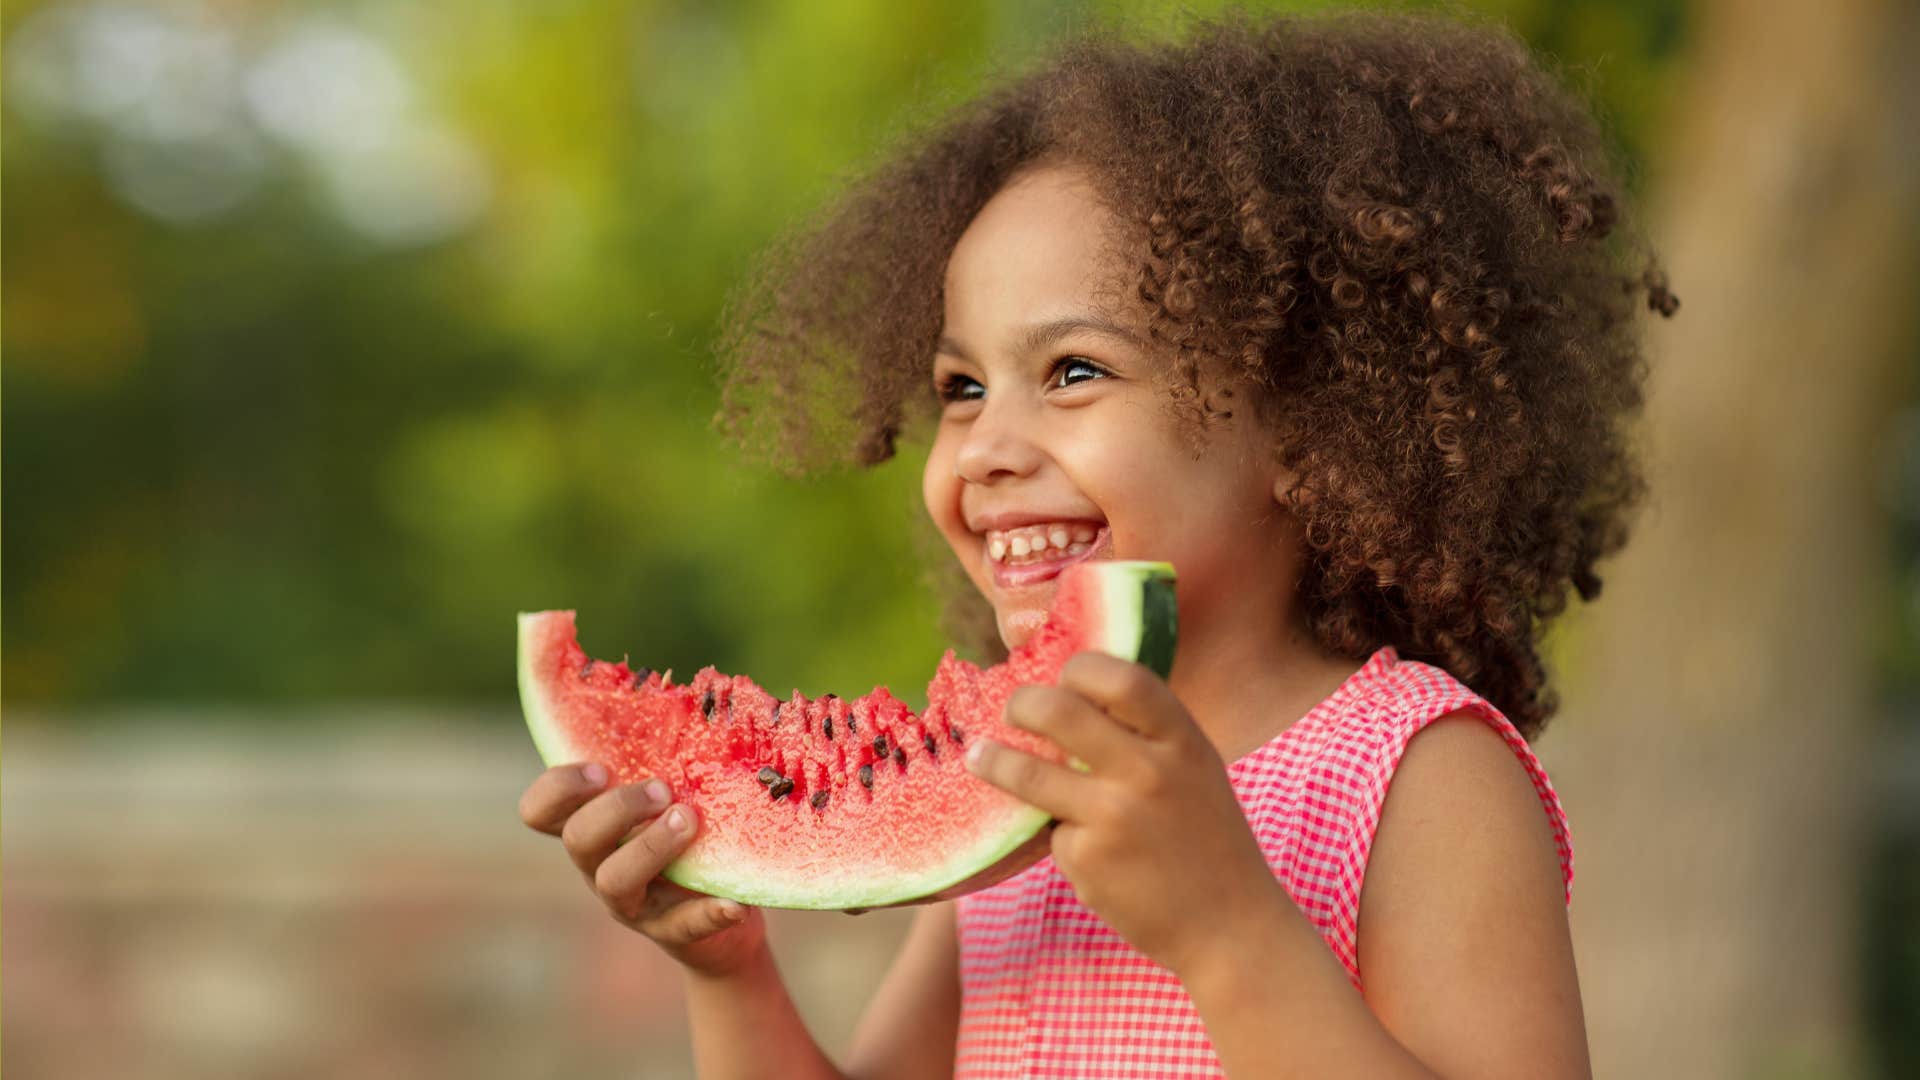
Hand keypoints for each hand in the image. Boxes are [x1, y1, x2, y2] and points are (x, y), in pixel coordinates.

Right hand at [518, 763, 766, 977]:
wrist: (724, 922)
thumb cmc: (692, 840)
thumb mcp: (672, 802)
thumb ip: (666, 762)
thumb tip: (694, 695)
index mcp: (593, 828)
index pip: (541, 811)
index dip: (558, 789)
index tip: (600, 768)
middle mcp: (600, 865)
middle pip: (577, 839)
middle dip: (614, 809)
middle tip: (661, 790)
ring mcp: (633, 904)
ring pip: (614, 882)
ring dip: (649, 848)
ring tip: (689, 821)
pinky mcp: (674, 933)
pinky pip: (684, 926)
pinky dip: (707, 912)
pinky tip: (734, 902)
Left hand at [965, 652, 1279, 975]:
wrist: (1228, 927)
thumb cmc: (1208, 841)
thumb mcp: (1195, 770)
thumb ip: (1147, 735)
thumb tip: (1076, 697)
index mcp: (1182, 741)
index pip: (1122, 678)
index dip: (1082, 669)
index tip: (1063, 677)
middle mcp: (1147, 772)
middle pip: (1059, 712)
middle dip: (1022, 703)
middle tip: (1012, 709)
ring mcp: (1112, 816)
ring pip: (1029, 773)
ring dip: (994, 759)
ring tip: (979, 756)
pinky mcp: (1086, 859)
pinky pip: (1052, 832)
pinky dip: (1059, 835)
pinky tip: (1087, 853)